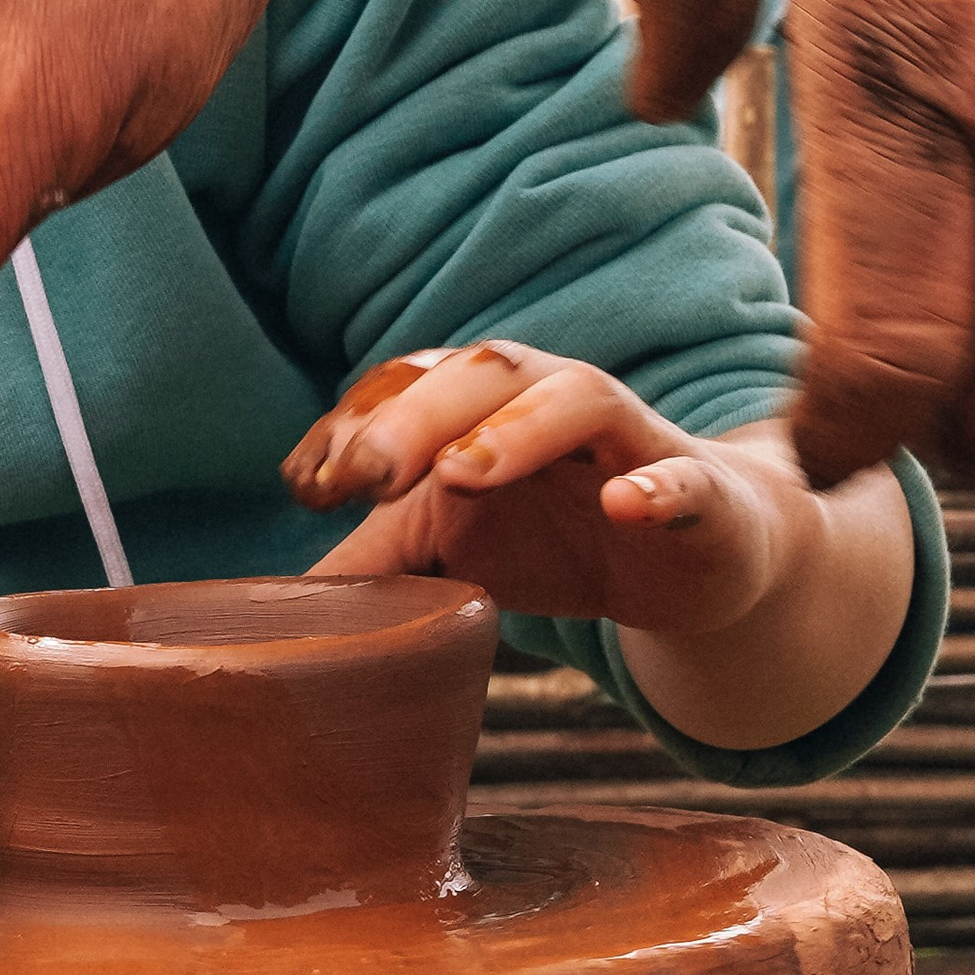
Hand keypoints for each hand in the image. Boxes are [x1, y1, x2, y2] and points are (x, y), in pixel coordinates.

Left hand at [286, 343, 804, 638]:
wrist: (697, 561)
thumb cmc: (561, 539)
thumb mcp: (460, 553)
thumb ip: (378, 562)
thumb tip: (277, 601)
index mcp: (483, 410)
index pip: (410, 387)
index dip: (354, 425)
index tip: (305, 485)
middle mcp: (550, 404)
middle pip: (481, 373)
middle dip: (416, 414)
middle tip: (363, 475)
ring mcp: (628, 444)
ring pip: (576, 399)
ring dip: (516, 429)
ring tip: (462, 473)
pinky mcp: (696, 494)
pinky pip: (681, 478)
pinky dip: (654, 486)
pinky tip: (624, 503)